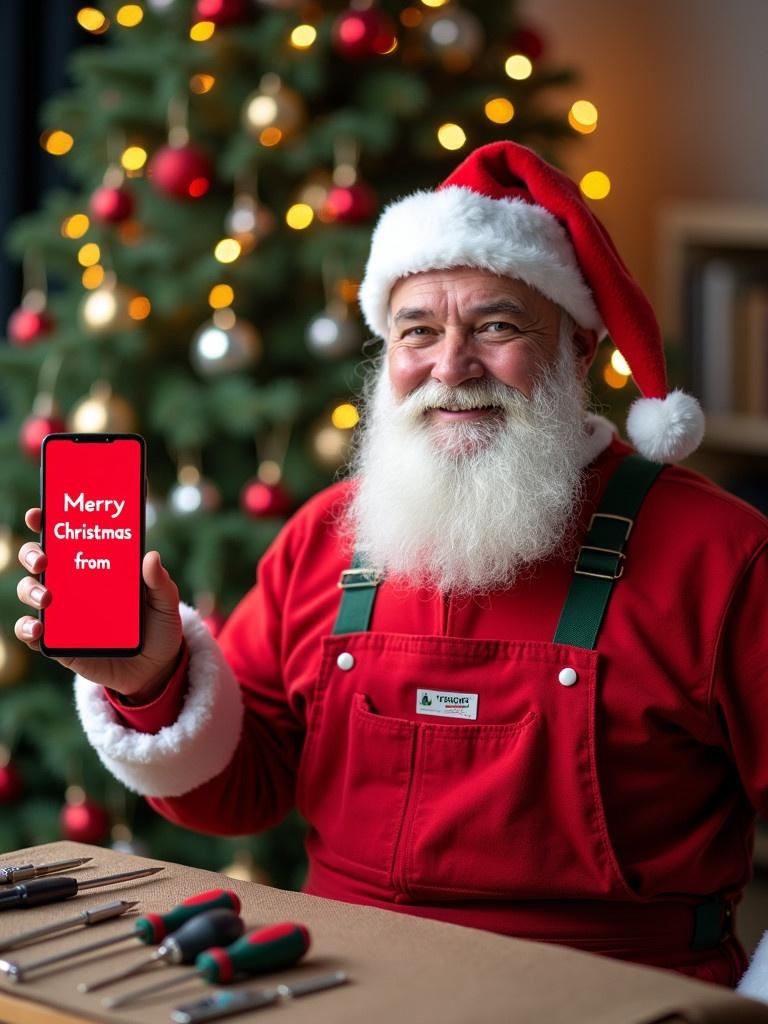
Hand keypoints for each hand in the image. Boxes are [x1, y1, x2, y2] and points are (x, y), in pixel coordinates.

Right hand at [15, 507, 183, 702]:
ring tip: (45, 598)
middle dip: (33, 553)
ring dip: (29, 590)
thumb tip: (151, 556)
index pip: (67, 537)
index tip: (40, 513)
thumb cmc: (159, 627)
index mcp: (97, 566)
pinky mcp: (59, 643)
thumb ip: (160, 582)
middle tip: (44, 560)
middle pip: (39, 560)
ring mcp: (63, 613)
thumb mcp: (166, 603)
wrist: (155, 669)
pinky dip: (28, 629)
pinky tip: (38, 629)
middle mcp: (74, 585)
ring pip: (29, 592)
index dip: (48, 521)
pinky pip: (33, 633)